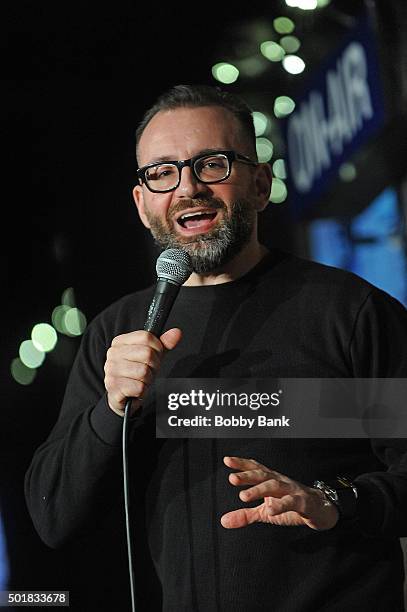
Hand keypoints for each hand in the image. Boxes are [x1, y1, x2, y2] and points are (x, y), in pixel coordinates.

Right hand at [104, 328, 181, 415]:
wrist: (123, 396)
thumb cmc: (136, 373)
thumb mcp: (151, 356)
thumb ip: (164, 344)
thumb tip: (176, 333)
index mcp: (120, 342)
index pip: (146, 337)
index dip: (157, 348)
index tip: (154, 357)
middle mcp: (113, 354)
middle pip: (147, 354)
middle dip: (153, 366)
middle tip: (147, 372)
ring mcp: (111, 370)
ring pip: (144, 371)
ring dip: (147, 380)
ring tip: (141, 381)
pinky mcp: (114, 386)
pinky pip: (139, 387)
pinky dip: (142, 391)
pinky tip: (135, 390)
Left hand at [221, 456, 338, 530]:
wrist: (320, 510)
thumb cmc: (291, 506)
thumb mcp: (265, 512)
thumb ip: (245, 515)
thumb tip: (223, 521)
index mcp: (271, 481)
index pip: (255, 469)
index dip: (241, 464)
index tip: (227, 460)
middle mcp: (280, 482)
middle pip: (262, 475)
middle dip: (246, 476)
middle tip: (231, 479)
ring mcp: (292, 490)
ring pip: (274, 486)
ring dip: (258, 489)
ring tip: (243, 496)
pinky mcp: (303, 502)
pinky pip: (291, 502)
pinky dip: (280, 505)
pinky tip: (270, 510)